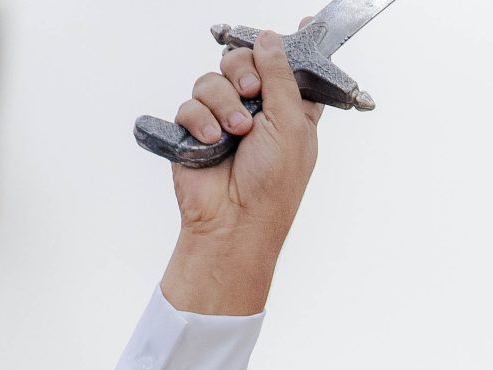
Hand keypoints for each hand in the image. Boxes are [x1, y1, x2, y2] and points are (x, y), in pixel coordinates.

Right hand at [161, 29, 321, 316]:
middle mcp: (257, 111)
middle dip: (243, 70)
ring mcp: (224, 119)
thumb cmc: (272, 186)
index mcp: (290, 112)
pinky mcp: (196, 130)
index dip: (294, 47)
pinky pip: (190, 104)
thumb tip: (270, 38)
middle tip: (250, 91)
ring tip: (234, 133)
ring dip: (222, 103)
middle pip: (244, 61)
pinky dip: (200, 121)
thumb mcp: (290, 125)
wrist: (235, 223)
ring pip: (212, 78)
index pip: (293, 70)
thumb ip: (281, 77)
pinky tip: (212, 143)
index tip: (302, 23)